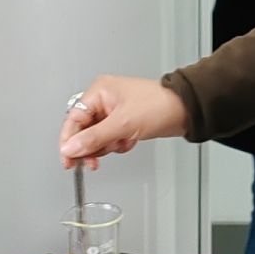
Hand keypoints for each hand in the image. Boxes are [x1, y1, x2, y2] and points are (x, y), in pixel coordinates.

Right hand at [61, 76, 188, 168]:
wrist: (186, 110)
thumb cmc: (160, 105)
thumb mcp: (122, 124)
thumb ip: (93, 138)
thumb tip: (70, 148)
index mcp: (99, 92)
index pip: (73, 119)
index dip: (70, 141)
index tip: (68, 159)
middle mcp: (104, 100)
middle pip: (83, 130)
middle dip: (91, 146)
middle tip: (92, 161)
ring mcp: (114, 112)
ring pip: (97, 137)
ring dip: (107, 146)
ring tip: (120, 143)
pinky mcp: (124, 122)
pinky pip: (111, 139)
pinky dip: (118, 145)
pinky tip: (129, 142)